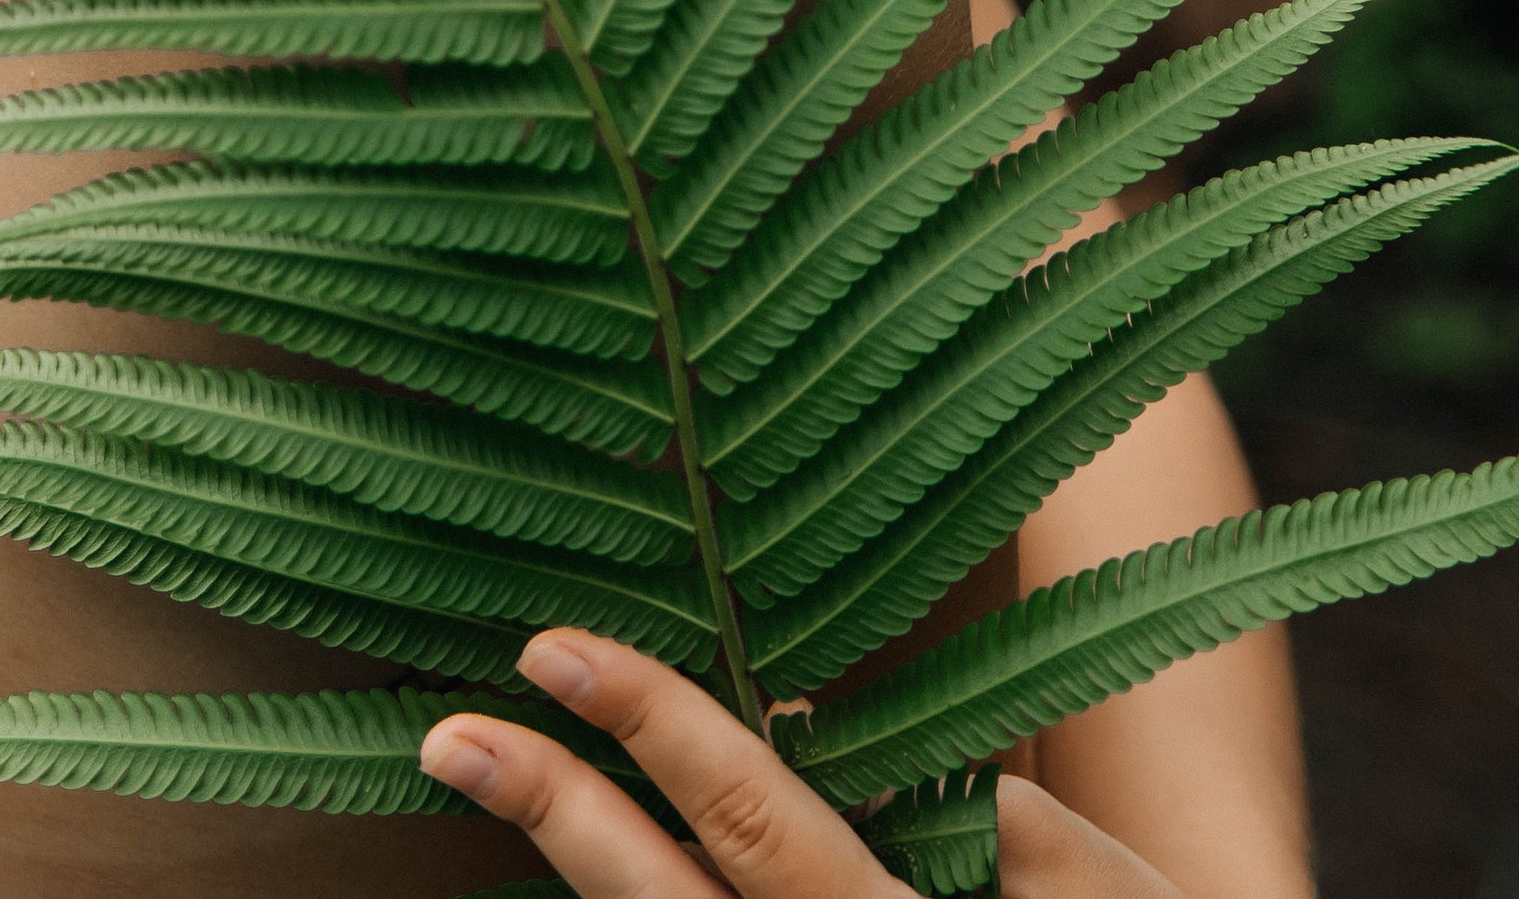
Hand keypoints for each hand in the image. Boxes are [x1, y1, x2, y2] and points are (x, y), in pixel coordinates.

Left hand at [417, 632, 1185, 898]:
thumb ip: (1063, 869)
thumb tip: (1000, 808)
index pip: (756, 823)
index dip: (654, 730)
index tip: (556, 645)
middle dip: (555, 809)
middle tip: (455, 727)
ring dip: (569, 858)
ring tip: (476, 766)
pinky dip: (627, 898)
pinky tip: (580, 848)